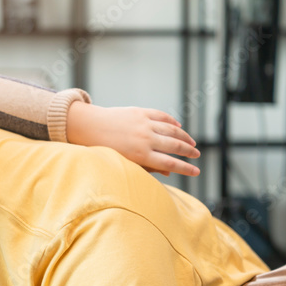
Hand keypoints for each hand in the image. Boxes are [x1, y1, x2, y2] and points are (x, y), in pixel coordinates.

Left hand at [67, 102, 200, 176]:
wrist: (89, 127)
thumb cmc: (104, 149)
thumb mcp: (124, 162)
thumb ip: (146, 167)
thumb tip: (169, 173)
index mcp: (140, 155)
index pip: (170, 163)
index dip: (186, 168)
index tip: (197, 171)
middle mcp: (145, 139)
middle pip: (175, 146)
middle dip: (189, 151)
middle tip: (197, 155)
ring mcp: (144, 124)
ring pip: (172, 130)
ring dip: (184, 136)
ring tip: (191, 142)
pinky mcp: (141, 112)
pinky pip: (162, 116)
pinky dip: (172, 121)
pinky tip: (178, 126)